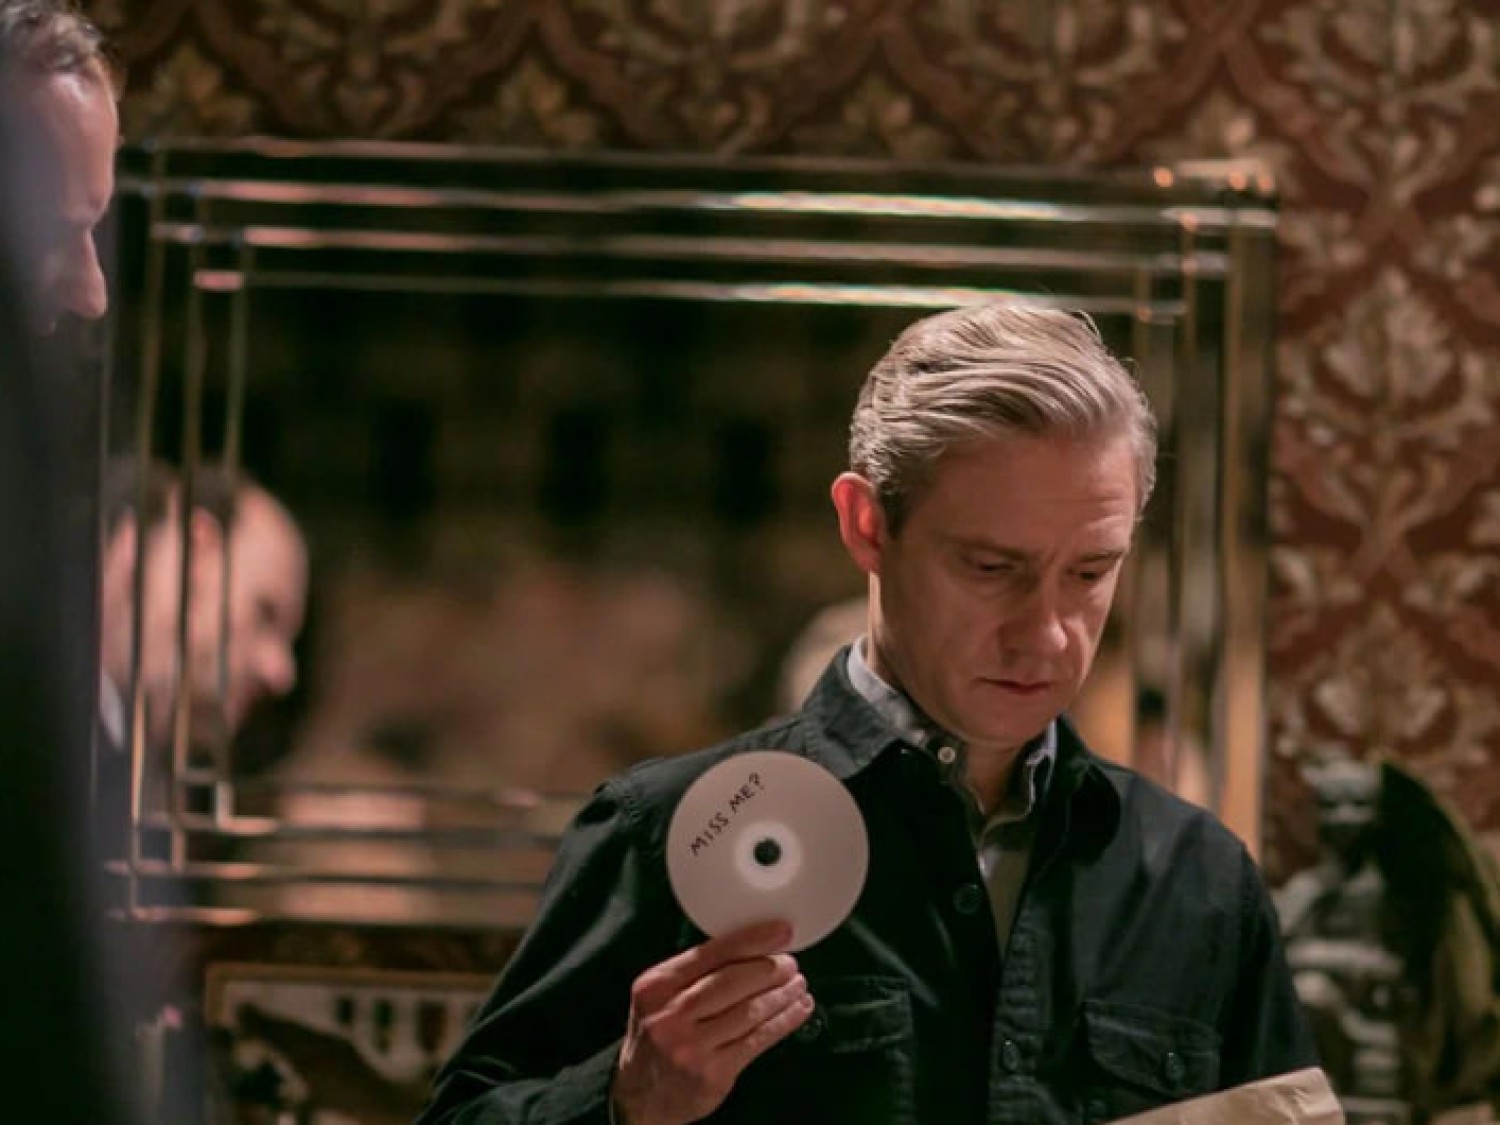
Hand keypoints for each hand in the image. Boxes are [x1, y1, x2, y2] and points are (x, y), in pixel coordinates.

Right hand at [610, 919, 814, 1124]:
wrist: (641, 1095)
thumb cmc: (657, 1036)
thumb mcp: (658, 997)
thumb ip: (693, 972)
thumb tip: (751, 945)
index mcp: (656, 986)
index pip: (711, 954)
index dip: (752, 940)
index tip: (781, 931)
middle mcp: (671, 1016)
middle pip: (732, 981)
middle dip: (770, 969)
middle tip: (790, 963)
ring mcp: (692, 1047)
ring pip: (749, 1011)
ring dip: (781, 996)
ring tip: (798, 985)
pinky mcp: (713, 1072)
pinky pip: (757, 1040)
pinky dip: (783, 1022)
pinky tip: (797, 1011)